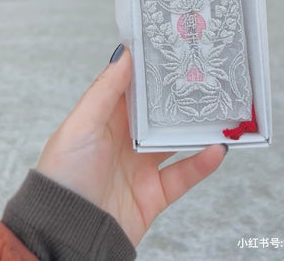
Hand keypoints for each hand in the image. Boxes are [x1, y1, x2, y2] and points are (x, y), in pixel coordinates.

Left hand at [37, 45, 225, 245]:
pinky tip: (217, 148)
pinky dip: (203, 163)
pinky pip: (184, 174)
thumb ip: (105, 90)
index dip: (151, 69)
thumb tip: (124, 53)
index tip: (173, 48)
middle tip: (205, 75)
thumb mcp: (81, 125)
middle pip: (159, 113)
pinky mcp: (155, 193)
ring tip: (220, 109)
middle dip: (179, 96)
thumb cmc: (63, 175)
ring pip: (176, 141)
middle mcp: (125, 139)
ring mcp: (141, 166)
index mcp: (105, 119)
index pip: (133, 88)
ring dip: (196, 128)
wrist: (66, 235)